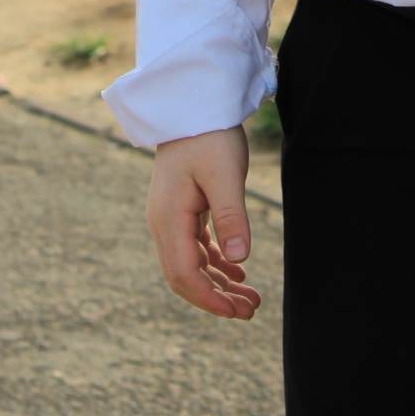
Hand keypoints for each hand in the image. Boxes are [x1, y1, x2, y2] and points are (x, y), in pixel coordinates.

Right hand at [146, 124, 260, 319]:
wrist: (192, 103)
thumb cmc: (209, 135)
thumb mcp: (225, 174)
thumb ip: (231, 216)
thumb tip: (239, 260)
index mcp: (169, 219)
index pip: (184, 274)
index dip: (210, 299)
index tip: (238, 312)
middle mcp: (163, 223)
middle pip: (184, 276)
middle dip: (215, 298)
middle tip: (251, 311)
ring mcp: (170, 216)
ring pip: (191, 264)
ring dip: (218, 283)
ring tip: (250, 298)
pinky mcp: (181, 208)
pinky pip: (195, 247)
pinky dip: (215, 263)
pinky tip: (237, 272)